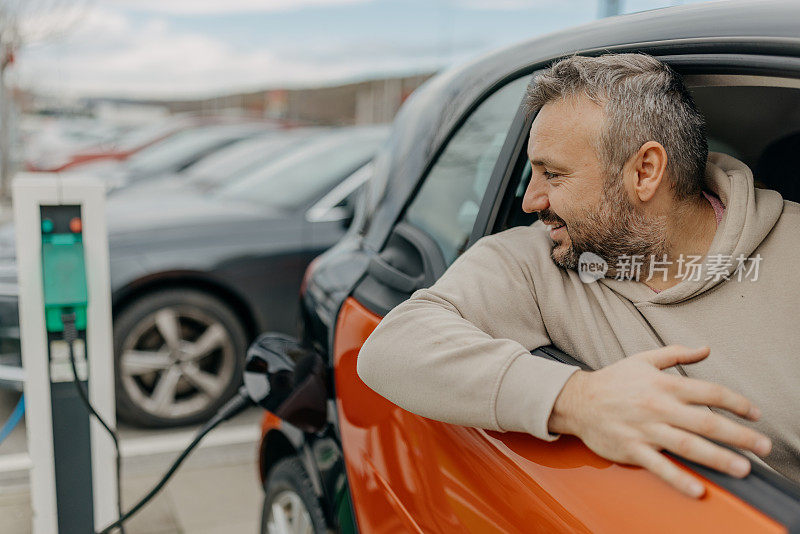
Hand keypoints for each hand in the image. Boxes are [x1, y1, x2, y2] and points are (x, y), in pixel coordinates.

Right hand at [548, 345, 771, 497]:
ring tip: (743, 469)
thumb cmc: (613, 380)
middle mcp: (658, 407)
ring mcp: (645, 430)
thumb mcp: (644, 359)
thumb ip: (677, 353)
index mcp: (664, 384)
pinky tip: (699, 489)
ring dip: (719, 458)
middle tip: (764, 446)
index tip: (755, 414)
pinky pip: (659, 466)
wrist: (577, 400)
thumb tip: (706, 349)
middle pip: (706, 422)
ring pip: (688, 445)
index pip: (710, 392)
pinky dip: (679, 478)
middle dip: (740, 435)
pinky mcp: (632, 449)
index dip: (737, 402)